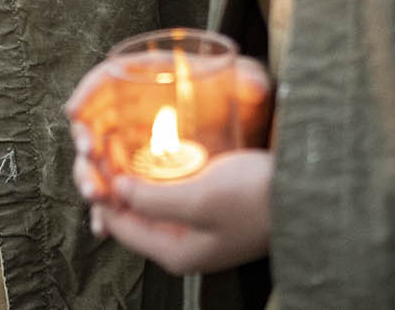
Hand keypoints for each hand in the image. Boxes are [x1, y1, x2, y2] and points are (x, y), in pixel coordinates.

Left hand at [81, 149, 273, 275]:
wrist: (306, 194)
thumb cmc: (257, 198)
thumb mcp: (199, 197)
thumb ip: (153, 199)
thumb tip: (117, 191)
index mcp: (174, 251)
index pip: (118, 223)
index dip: (99, 190)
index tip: (88, 156)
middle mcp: (180, 244)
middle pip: (129, 214)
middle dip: (110, 181)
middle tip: (97, 145)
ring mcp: (194, 227)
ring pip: (147, 201)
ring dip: (130, 174)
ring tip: (115, 143)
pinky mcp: (207, 208)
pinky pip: (168, 193)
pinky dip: (153, 174)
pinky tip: (148, 151)